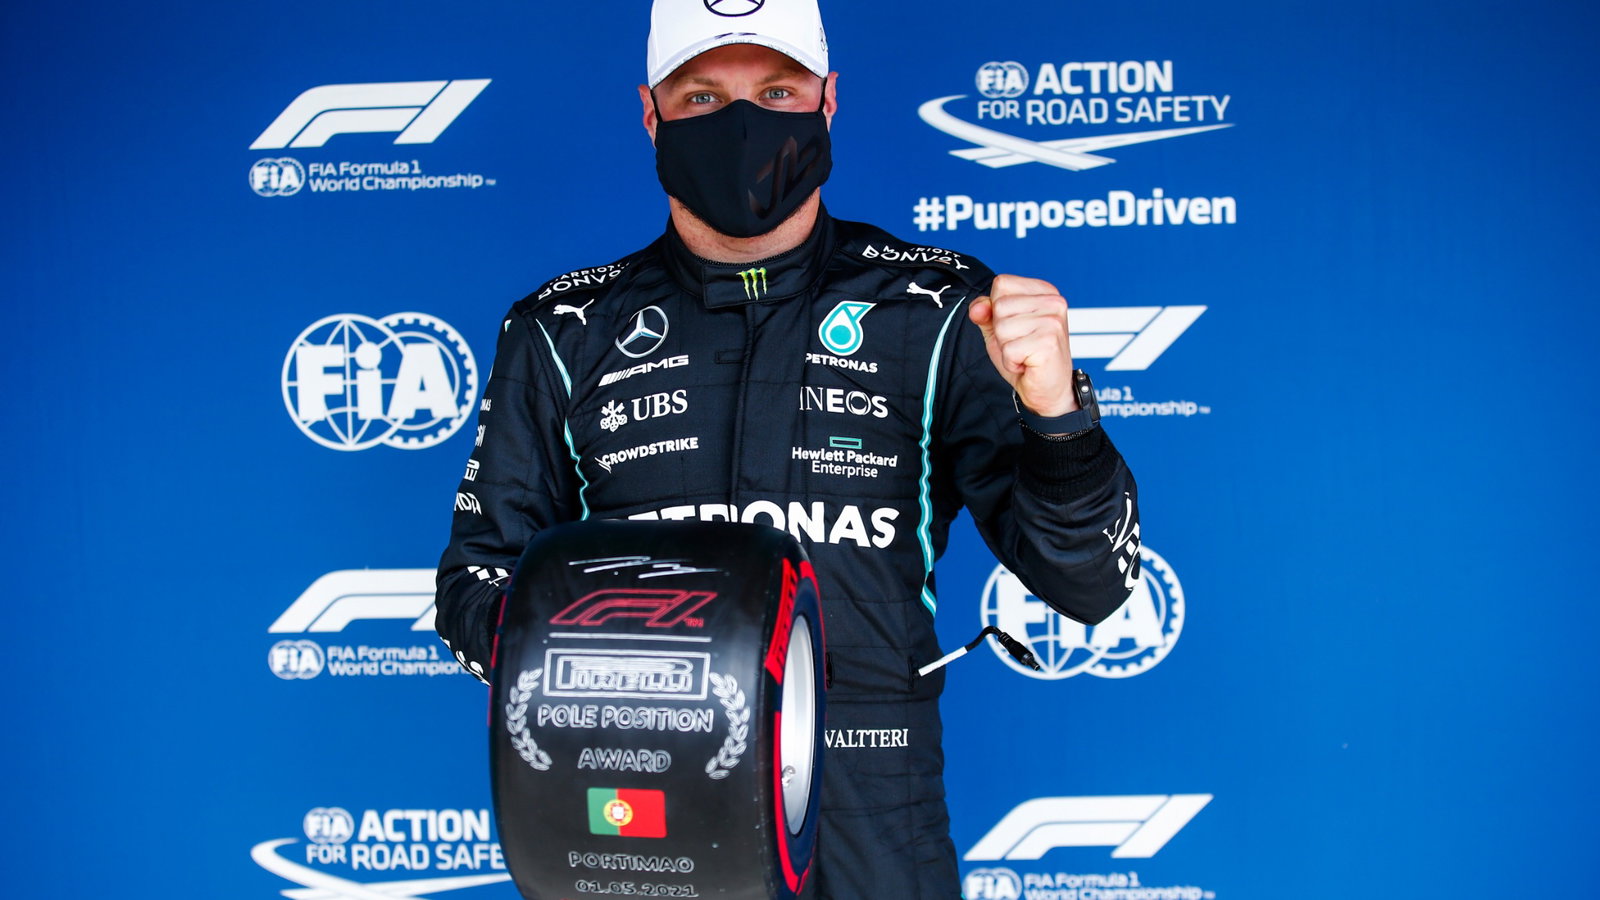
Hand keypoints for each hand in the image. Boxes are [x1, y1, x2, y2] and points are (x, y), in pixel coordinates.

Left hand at [968, 274, 1076, 416]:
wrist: (1048, 389)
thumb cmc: (1026, 356)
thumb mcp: (999, 329)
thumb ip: (985, 312)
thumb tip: (978, 308)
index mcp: (1044, 291)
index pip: (1001, 284)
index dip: (997, 309)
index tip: (1016, 326)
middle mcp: (1053, 301)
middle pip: (1000, 306)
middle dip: (1001, 332)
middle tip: (1021, 344)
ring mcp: (1053, 321)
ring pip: (1002, 328)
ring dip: (1006, 348)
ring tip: (1025, 354)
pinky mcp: (1049, 342)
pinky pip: (1009, 349)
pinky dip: (1012, 362)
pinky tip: (1028, 364)